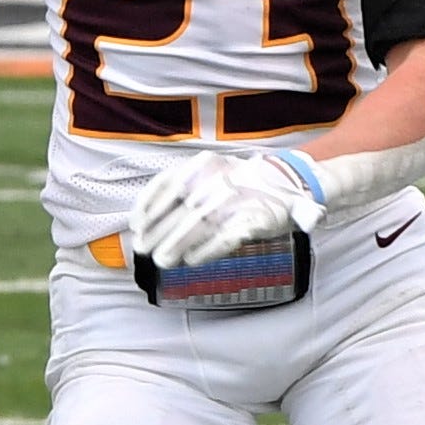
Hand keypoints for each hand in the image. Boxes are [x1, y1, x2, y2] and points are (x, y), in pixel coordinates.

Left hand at [126, 151, 320, 268]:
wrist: (288, 181)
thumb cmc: (239, 183)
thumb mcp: (210, 174)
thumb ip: (179, 192)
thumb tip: (143, 223)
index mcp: (204, 164)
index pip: (168, 183)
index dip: (148, 206)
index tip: (136, 225)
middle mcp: (220, 179)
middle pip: (182, 210)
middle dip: (160, 232)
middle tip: (143, 250)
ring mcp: (239, 201)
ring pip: (200, 225)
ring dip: (178, 245)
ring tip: (163, 260)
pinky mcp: (256, 221)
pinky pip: (226, 238)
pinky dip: (208, 250)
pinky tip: (193, 260)